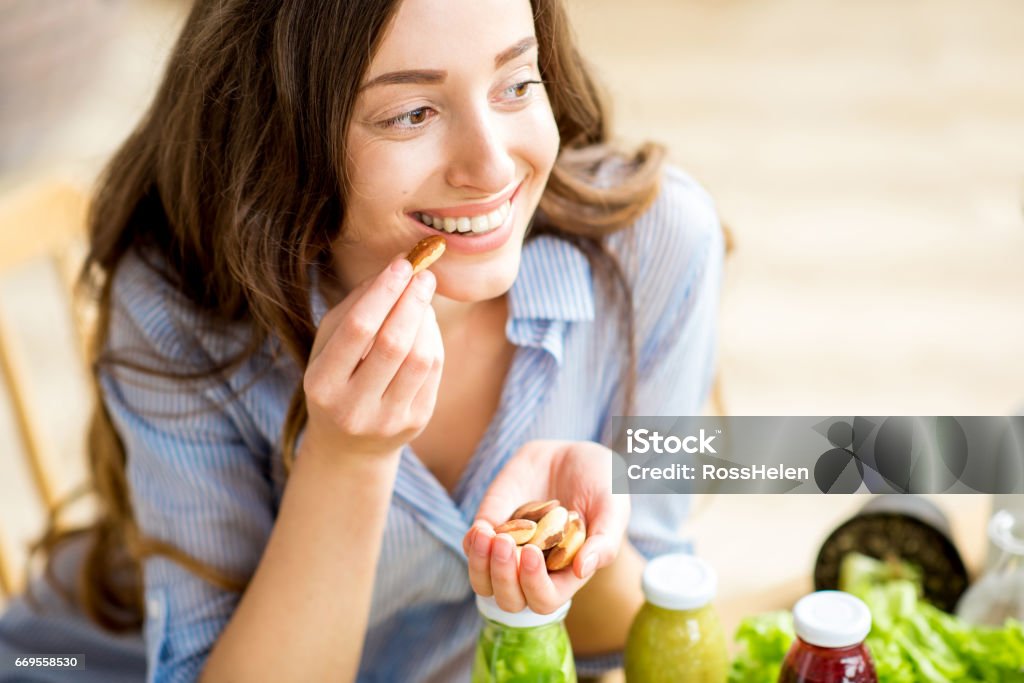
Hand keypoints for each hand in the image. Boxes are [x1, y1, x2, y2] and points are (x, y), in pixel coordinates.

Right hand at [302, 257, 443, 458]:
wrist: (349, 446)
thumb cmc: (336, 380)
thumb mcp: (327, 346)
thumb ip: (353, 306)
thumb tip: (394, 269)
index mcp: (321, 384)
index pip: (357, 329)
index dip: (383, 292)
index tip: (402, 264)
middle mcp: (352, 407)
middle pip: (393, 343)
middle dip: (412, 302)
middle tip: (424, 274)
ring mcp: (387, 419)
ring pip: (420, 358)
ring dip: (426, 319)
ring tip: (422, 299)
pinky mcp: (415, 422)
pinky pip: (433, 371)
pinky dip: (433, 339)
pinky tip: (425, 325)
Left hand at [463, 440, 629, 613]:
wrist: (573, 452)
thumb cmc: (601, 482)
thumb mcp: (613, 507)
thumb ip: (605, 541)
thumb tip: (582, 569)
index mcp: (566, 573)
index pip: (545, 600)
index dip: (535, 585)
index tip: (533, 553)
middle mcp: (535, 569)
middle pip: (510, 599)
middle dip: (504, 577)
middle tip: (507, 545)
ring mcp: (510, 551)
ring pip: (483, 581)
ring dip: (480, 566)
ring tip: (487, 536)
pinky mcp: (492, 526)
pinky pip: (472, 549)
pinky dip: (472, 545)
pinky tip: (481, 529)